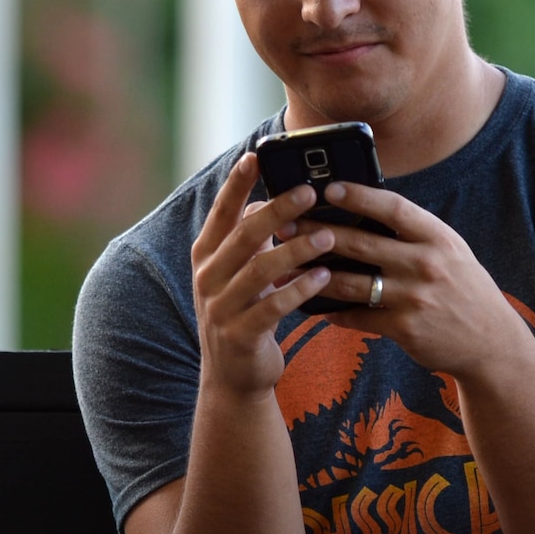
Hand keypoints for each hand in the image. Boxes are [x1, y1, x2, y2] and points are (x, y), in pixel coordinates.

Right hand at [190, 153, 341, 396]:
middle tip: (310, 192)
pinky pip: (273, 306)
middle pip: (243, 235)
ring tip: (328, 235)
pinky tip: (324, 276)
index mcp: (206, 255)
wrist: (233, 377)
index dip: (237, 184)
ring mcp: (221, 307)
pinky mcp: (240, 334)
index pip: (221, 212)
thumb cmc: (244, 313)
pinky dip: (300, 289)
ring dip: (297, 249)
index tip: (256, 156)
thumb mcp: (238, 273)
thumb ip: (249, 240)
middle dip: (278, 210)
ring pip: (260, 269)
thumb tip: (271, 200)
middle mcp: (207, 277)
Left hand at [299, 181, 527, 377]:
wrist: (490, 342)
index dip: (359, 196)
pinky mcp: (405, 328)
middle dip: (318, 233)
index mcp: (437, 238)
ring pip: (351, 282)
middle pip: (362, 243)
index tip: (328, 187)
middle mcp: (427, 264)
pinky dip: (332, 312)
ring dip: (313, 275)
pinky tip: (312, 306)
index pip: (394, 208)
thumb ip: (413, 233)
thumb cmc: (462, 289)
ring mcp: (415, 297)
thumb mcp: (448, 251)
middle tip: (285, 226)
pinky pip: (358, 316)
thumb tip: (364, 209)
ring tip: (285, 266)